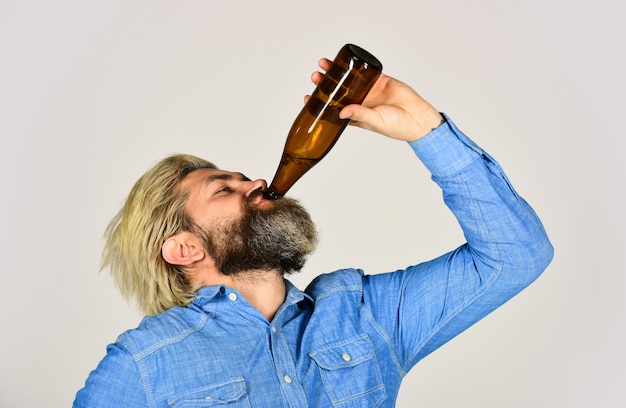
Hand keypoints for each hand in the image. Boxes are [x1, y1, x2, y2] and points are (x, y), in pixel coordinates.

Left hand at [309, 58, 443, 141]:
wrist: (417, 118)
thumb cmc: (397, 127)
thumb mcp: (374, 122)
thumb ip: (359, 115)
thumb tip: (341, 111)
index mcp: (355, 115)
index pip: (333, 108)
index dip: (321, 104)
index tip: (308, 98)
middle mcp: (360, 102)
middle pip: (338, 91)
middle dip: (325, 84)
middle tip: (315, 77)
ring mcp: (369, 91)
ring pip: (348, 79)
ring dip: (336, 72)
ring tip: (324, 65)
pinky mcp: (380, 80)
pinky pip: (366, 71)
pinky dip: (355, 65)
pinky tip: (345, 59)